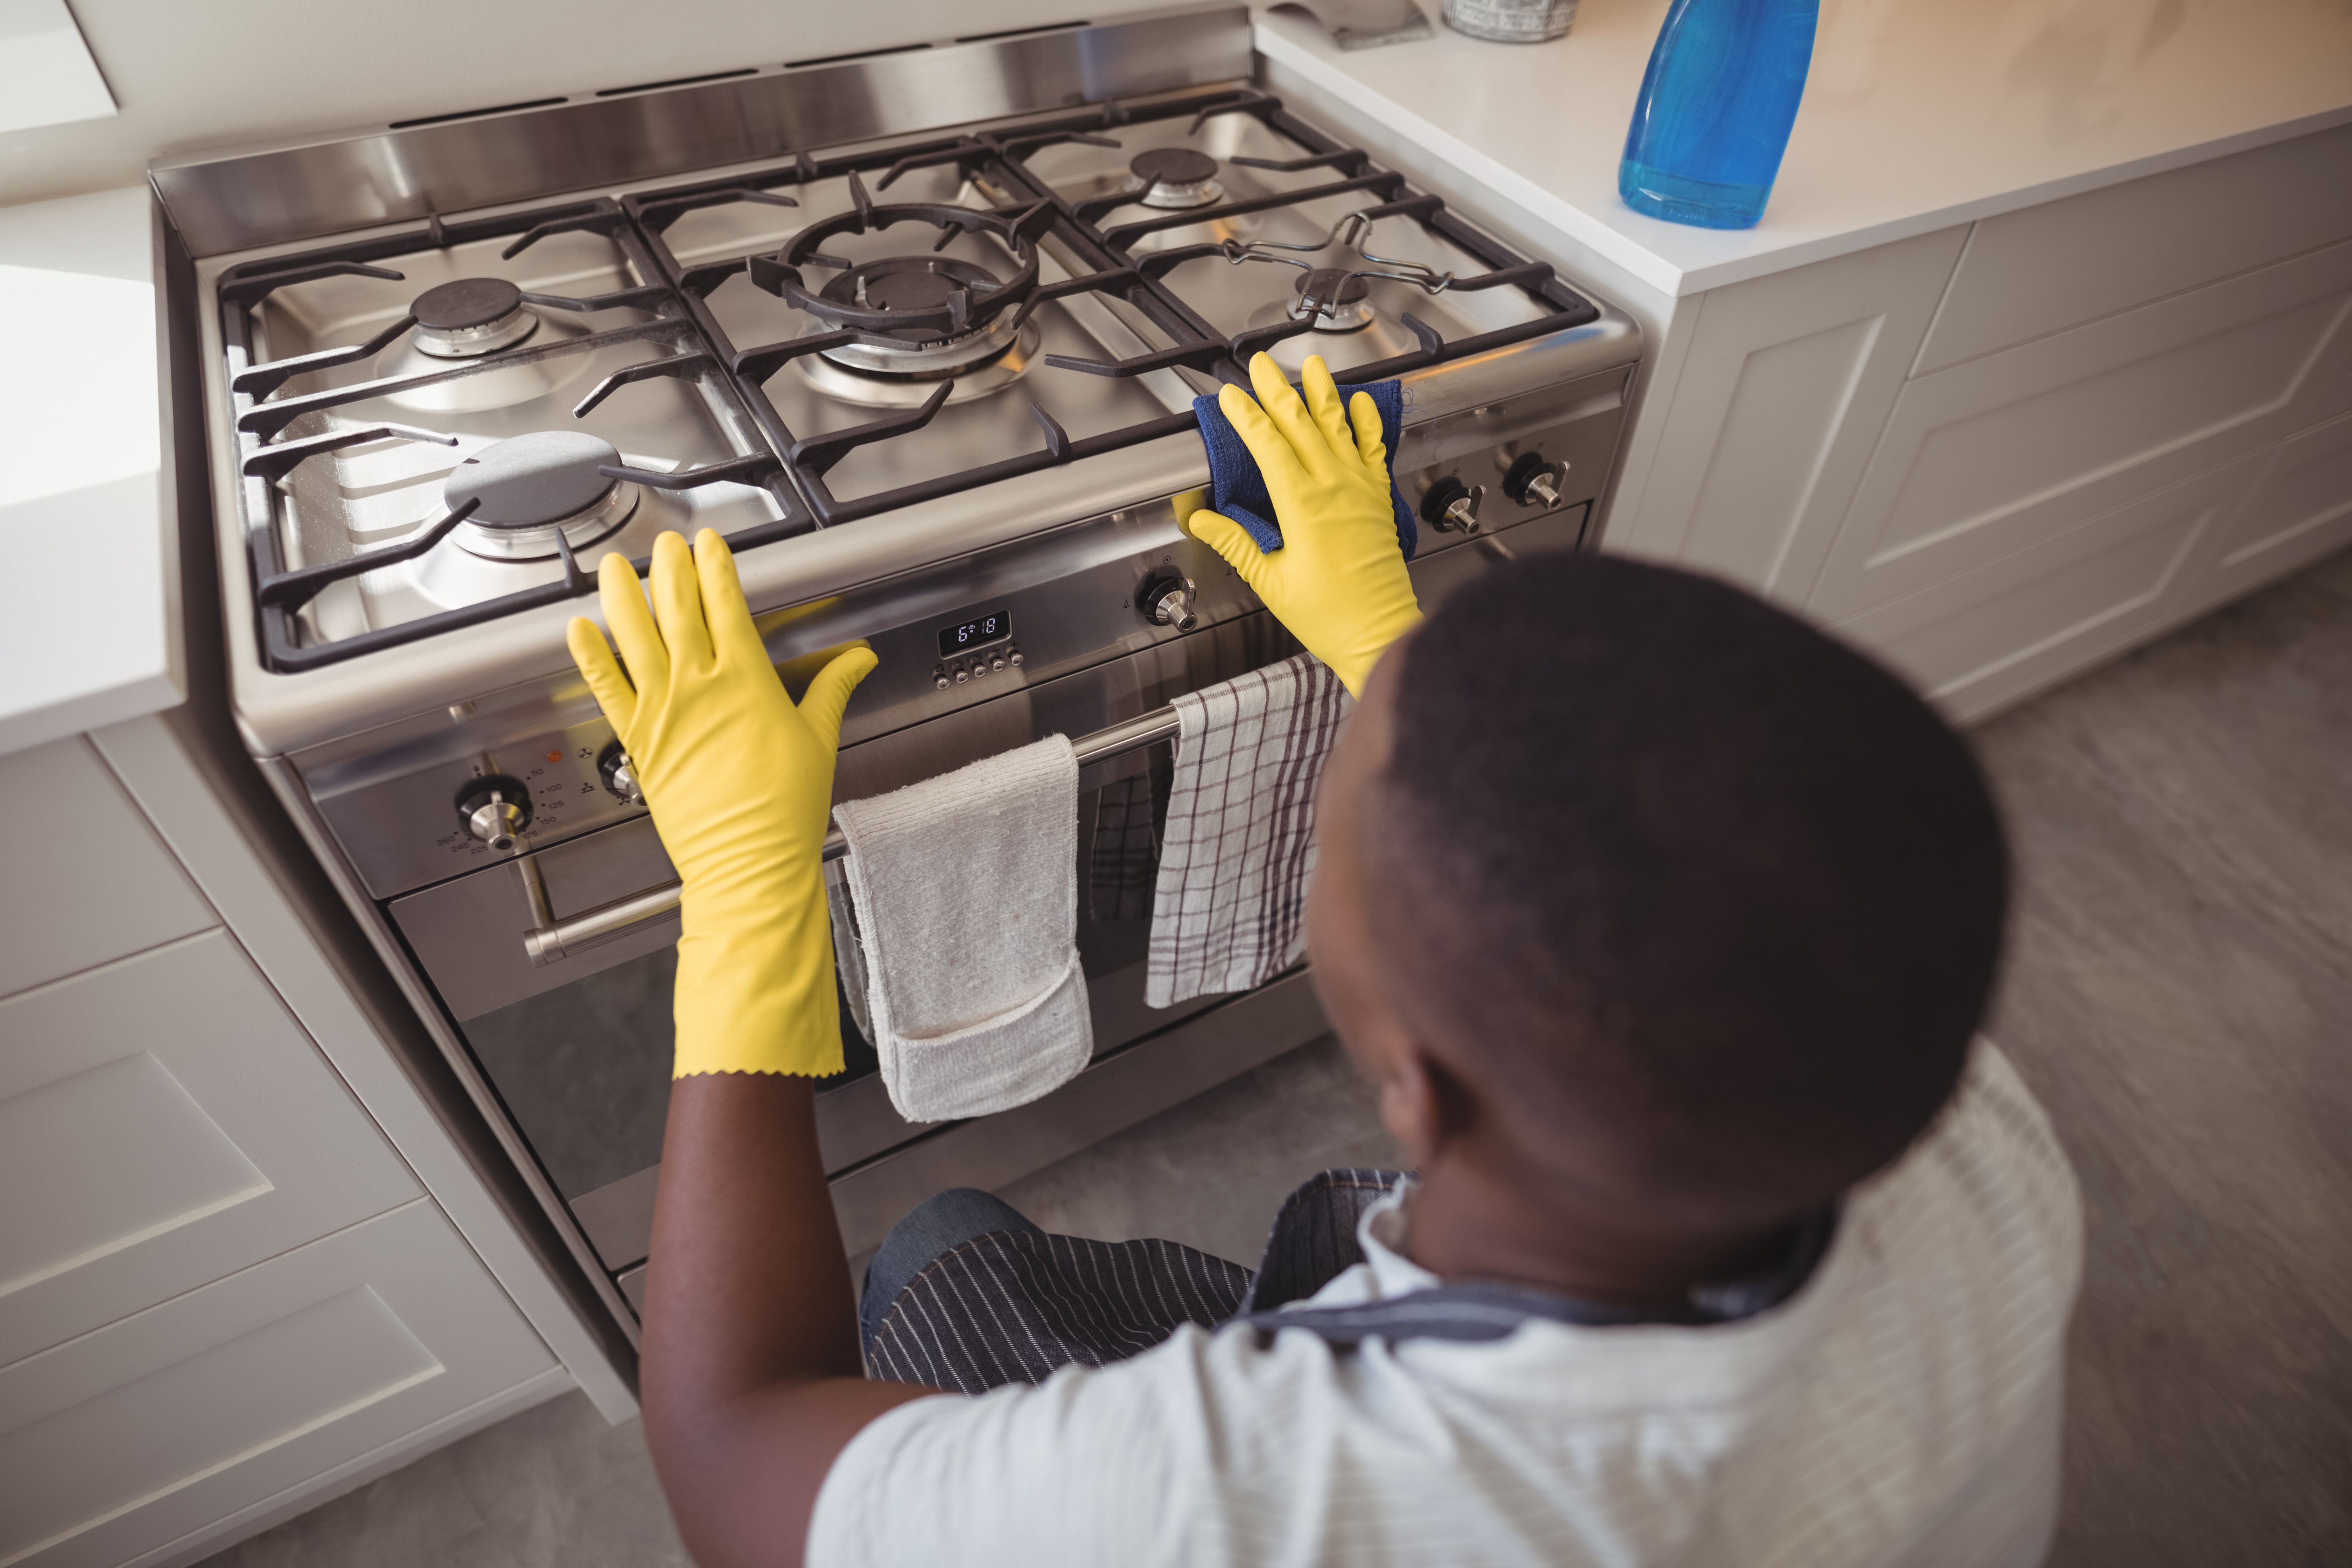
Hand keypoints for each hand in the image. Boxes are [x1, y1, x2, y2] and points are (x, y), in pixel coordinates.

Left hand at [567, 530, 875, 1077]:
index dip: (716, 567)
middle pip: (677, 609)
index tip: (710, 544)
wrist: (749, 863)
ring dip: (623, 596)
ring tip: (616, 567)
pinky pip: (606, 687)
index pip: (726, 604)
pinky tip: (577, 630)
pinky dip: (590, 655)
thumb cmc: (784, 811)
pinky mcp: (638, 741)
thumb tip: (858, 660)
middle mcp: (699, 688)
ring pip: (635, 636)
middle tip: (666, 543)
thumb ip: (833, 689)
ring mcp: (663, 712)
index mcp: (747, 680)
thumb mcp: (819, 740)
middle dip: (670, 569)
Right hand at [1187, 352, 1422, 695]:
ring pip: (1339, 428)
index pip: (1270, 446)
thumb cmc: (1331, 616)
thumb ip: (1235, 545)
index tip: (1231, 396)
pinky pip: (1374, 450)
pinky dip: (1366, 424)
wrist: (1380, 633)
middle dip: (1278, 390)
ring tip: (1312, 365)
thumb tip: (1202, 519)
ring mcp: (1361, 490)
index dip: (1247, 417)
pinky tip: (1360, 403)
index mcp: (1304, 508)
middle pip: (1302, 425)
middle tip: (1261, 364)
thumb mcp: (1270, 584)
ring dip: (1323, 393)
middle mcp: (1335, 490)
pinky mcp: (1378, 499)